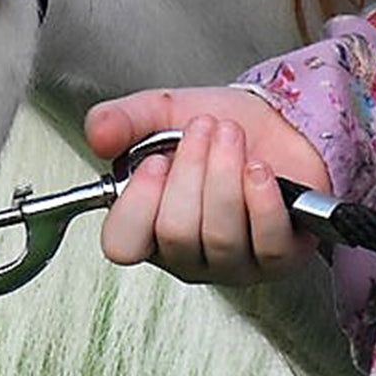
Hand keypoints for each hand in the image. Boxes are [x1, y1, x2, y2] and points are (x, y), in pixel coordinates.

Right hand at [84, 87, 327, 284]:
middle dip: (192, 168)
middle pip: (175, 232)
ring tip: (231, 136)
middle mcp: (184, 253)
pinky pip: (267, 242)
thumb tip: (97, 135)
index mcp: (144, 224)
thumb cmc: (218, 128)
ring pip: (221, 236)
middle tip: (205, 128)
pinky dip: (263, 200)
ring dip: (227, 173)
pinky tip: (260, 171)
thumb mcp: (160, 112)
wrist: (276, 122)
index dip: (138, 202)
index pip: (122, 244)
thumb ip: (121, 120)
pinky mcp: (278, 260)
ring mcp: (230, 263)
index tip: (156, 160)